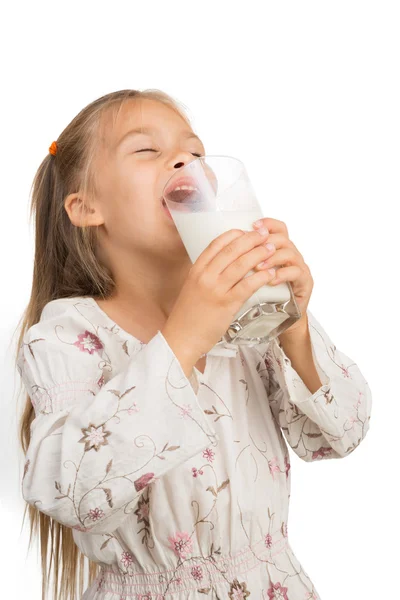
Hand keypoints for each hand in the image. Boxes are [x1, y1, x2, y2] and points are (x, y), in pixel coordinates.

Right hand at [161, 228, 276, 365]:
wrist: (181, 338)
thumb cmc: (188, 316)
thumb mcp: (192, 289)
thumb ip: (206, 276)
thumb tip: (224, 266)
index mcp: (196, 270)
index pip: (216, 244)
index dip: (234, 234)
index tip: (246, 230)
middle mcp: (205, 276)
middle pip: (232, 249)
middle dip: (251, 239)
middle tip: (264, 234)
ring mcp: (215, 290)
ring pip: (241, 264)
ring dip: (259, 254)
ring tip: (271, 249)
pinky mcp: (226, 304)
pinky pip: (247, 286)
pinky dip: (261, 277)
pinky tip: (270, 273)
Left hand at [252, 217, 313, 335]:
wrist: (279, 318)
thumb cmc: (262, 296)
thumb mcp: (250, 275)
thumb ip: (242, 261)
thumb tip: (221, 247)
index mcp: (278, 249)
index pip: (277, 228)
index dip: (267, 224)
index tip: (253, 225)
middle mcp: (290, 255)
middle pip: (283, 238)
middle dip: (266, 242)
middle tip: (251, 251)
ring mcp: (299, 267)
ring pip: (290, 253)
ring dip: (272, 258)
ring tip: (258, 267)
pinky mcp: (305, 282)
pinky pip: (297, 272)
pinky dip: (283, 274)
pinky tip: (271, 280)